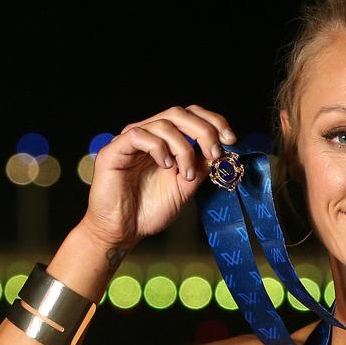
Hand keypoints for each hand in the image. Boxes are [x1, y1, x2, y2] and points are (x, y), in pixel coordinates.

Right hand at [80, 105, 236, 247]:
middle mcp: (149, 135)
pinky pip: (139, 135)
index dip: (213, 121)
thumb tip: (222, 151)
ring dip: (184, 149)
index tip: (230, 139)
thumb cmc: (149, 209)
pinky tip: (165, 166)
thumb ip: (201, 166)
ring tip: (185, 174)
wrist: (123, 231)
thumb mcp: (186, 186)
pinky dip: (159, 149)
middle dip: (204, 131)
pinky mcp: (114, 150)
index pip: (192, 116)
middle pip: (180, 113)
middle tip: (215, 154)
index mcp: (166, 140)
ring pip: (164, 124)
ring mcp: (131, 140)